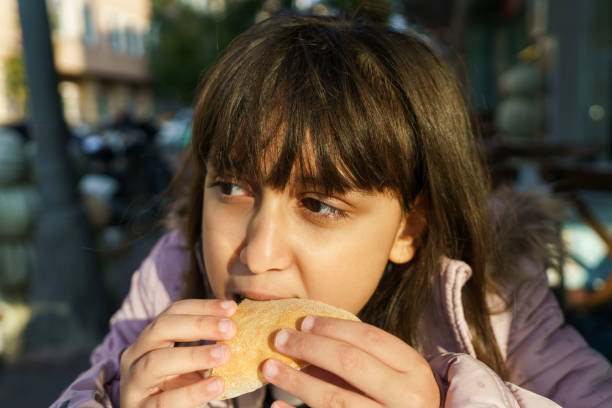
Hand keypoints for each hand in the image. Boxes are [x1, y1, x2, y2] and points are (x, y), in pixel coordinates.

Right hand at [119, 299, 236, 406]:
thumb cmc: (177, 390)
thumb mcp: (191, 366)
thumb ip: (208, 348)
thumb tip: (242, 328)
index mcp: (149, 340)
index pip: (173, 313)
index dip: (202, 307)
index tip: (232, 307)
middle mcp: (134, 357)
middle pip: (160, 328)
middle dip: (198, 325)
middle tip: (230, 328)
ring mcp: (133, 384)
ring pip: (155, 362)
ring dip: (193, 355)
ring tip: (224, 354)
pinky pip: (164, 401)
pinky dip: (192, 392)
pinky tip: (217, 385)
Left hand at [261, 316, 439, 407]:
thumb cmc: (400, 401)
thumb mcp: (395, 377)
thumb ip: (359, 359)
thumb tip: (305, 341)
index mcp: (415, 370)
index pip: (369, 337)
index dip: (333, 326)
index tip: (304, 321)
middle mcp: (407, 397)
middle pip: (349, 362)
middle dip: (309, 347)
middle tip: (280, 339)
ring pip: (333, 399)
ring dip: (295, 381)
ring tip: (268, 368)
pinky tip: (276, 406)